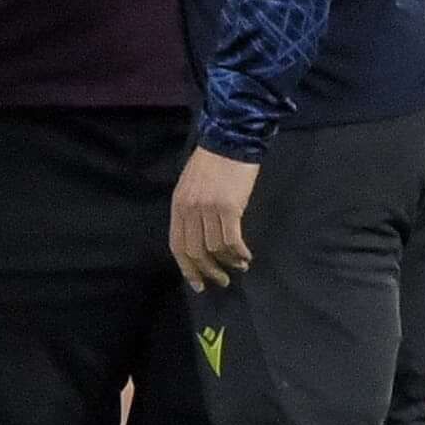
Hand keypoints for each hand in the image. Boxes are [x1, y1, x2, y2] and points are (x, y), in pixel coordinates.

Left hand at [169, 146, 258, 290]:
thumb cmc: (212, 162)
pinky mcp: (229, 208)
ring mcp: (209, 209)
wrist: (231, 140)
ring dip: (228, 263)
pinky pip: (232, 240)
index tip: (198, 284)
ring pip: (215, 249)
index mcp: (178, 205)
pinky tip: (246, 256)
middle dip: (209, 271)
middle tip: (222, 281)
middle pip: (195, 252)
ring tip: (239, 266)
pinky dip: (239, 253)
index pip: (177, 245)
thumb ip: (190, 211)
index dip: (187, 268)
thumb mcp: (191, 186)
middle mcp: (190, 209)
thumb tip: (198, 239)